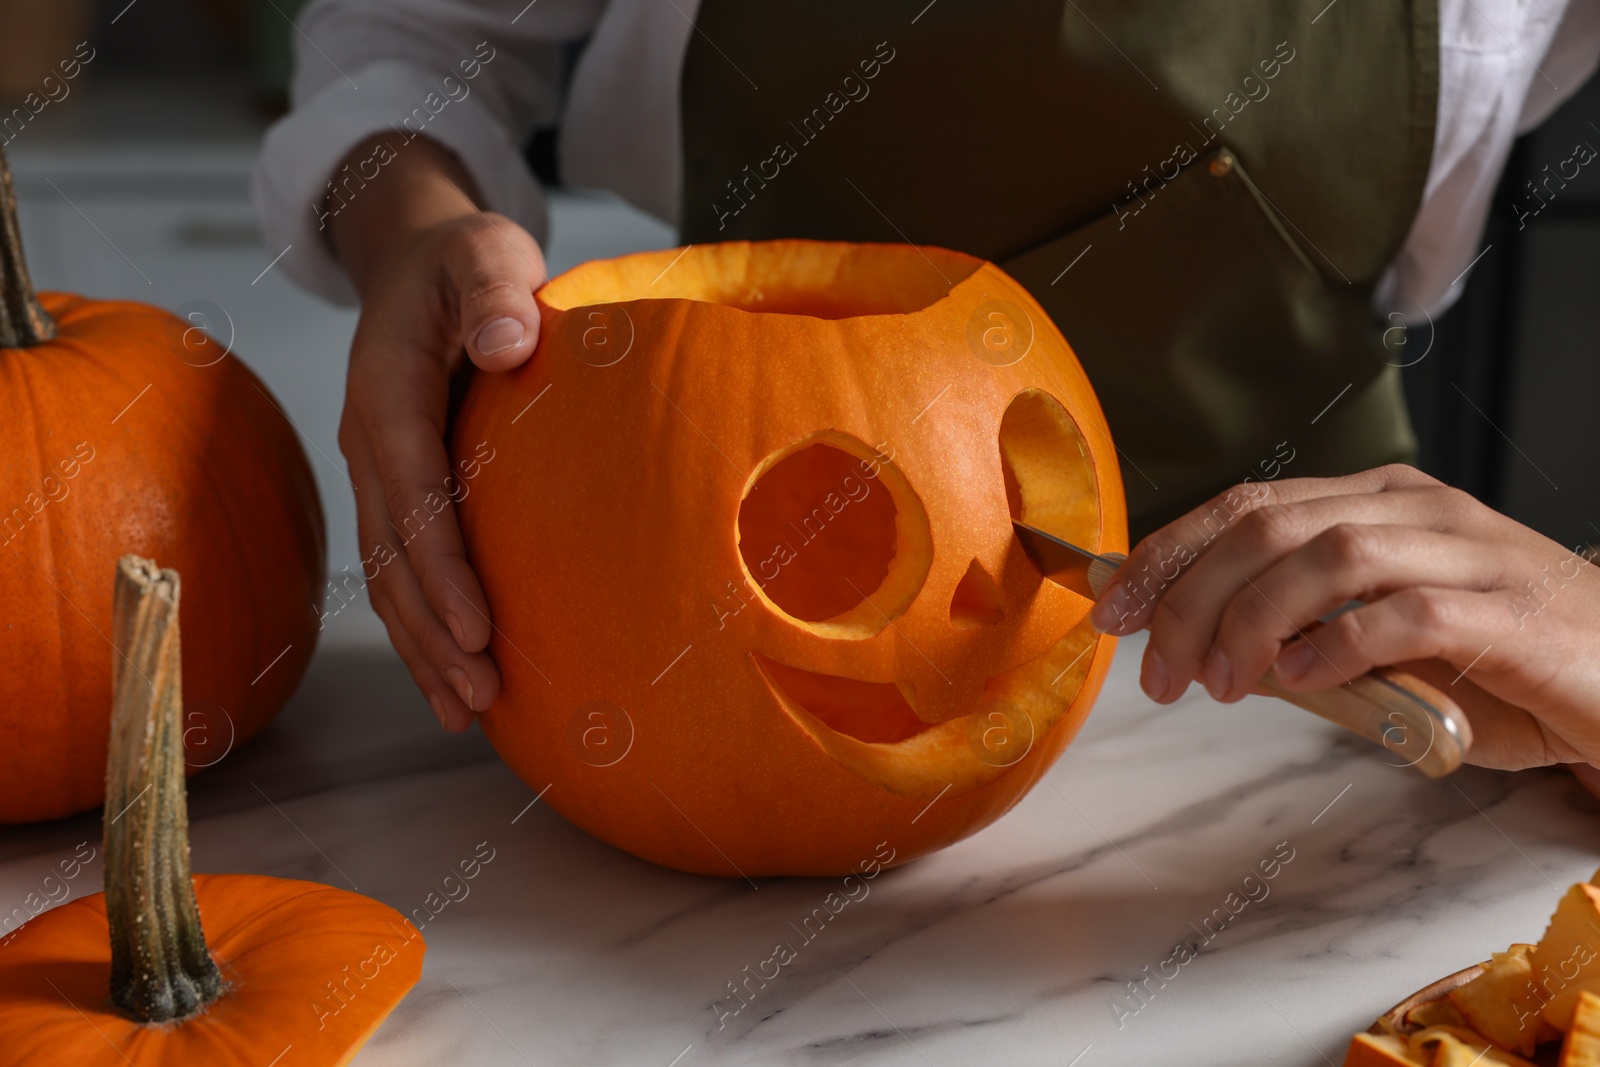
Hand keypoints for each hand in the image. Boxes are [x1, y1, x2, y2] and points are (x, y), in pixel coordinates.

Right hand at [329, 135, 546, 730]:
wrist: (419, 262)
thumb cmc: (465, 261)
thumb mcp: (485, 253)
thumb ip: (494, 293)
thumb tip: (506, 343)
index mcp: (386, 390)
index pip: (412, 490)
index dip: (442, 566)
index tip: (481, 629)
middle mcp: (369, 440)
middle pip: (393, 553)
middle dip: (433, 632)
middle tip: (481, 696)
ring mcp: (377, 470)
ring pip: (389, 575)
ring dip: (424, 646)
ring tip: (469, 711)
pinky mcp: (397, 489)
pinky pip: (401, 567)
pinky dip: (423, 626)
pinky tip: (455, 679)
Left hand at [1088, 465, 1599, 771]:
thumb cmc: (1498, 662)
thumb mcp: (1378, 638)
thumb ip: (1300, 627)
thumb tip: (1202, 643)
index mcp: (1377, 501)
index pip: (1247, 504)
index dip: (1168, 552)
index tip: (1112, 607)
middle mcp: (1416, 510)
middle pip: (1269, 525)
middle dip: (1192, 595)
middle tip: (1156, 668)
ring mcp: (1466, 554)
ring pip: (1327, 554)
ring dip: (1251, 621)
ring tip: (1219, 683)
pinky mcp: (1507, 614)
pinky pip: (1403, 613)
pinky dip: (1336, 644)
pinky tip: (1300, 677)